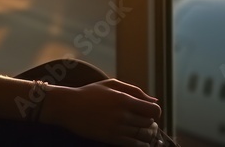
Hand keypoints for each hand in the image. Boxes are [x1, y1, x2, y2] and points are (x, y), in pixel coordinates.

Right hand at [41, 79, 162, 145]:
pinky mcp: (111, 139)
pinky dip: (140, 143)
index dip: (155, 111)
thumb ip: (135, 90)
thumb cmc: (90, 93)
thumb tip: (154, 100)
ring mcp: (117, 129)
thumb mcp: (112, 84)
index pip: (153, 110)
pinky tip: (137, 139)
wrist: (69, 107)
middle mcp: (122, 115)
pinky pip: (134, 145)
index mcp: (124, 99)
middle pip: (149, 124)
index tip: (149, 111)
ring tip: (141, 130)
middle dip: (150, 122)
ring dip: (146, 134)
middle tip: (144, 120)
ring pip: (144, 136)